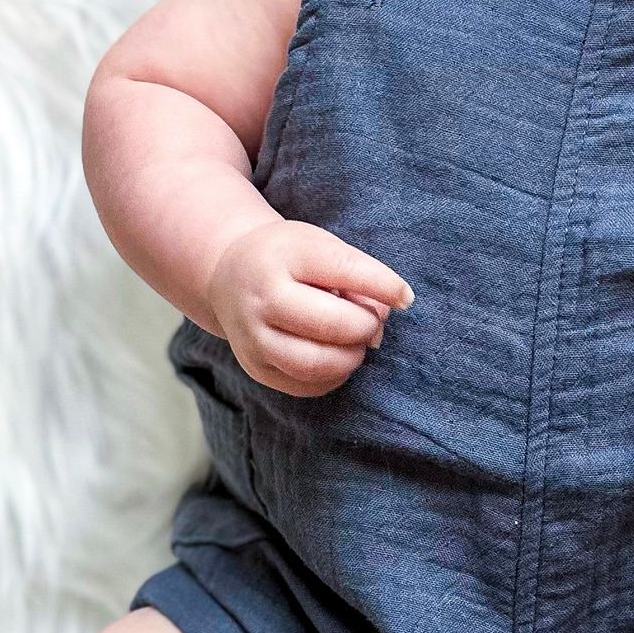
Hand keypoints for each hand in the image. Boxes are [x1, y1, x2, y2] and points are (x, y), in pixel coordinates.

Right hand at [206, 219, 413, 396]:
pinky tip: (335, 354)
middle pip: (332, 325)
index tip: (405, 297)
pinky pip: (308, 385)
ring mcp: (253, 339)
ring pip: (318, 365)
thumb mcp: (320, 247)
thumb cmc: (288, 259)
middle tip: (371, 321)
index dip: (385, 287)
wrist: (229, 277)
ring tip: (354, 341)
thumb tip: (385, 320)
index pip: (345, 270)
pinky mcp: (256, 369)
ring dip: (352, 356)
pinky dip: (335, 374)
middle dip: (366, 326)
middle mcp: (261, 299)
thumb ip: (358, 275)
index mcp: (283, 256)